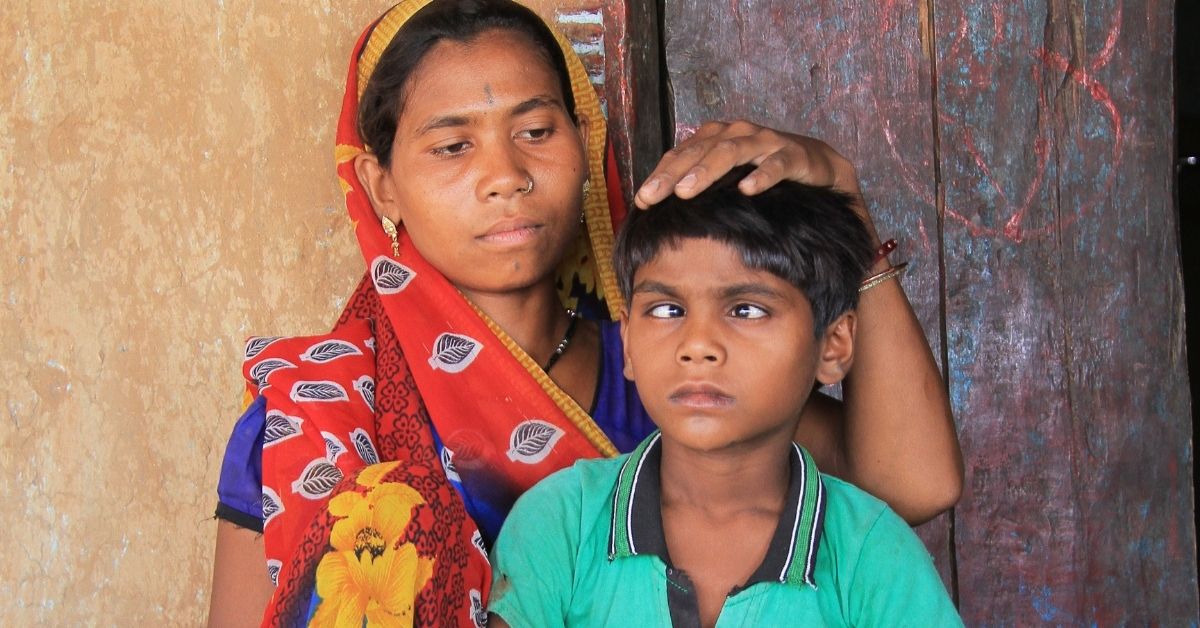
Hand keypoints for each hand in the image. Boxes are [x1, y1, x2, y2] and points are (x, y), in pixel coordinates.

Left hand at [634, 120, 876, 239]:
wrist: (817, 169)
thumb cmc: (763, 174)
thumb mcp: (727, 183)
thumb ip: (699, 190)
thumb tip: (660, 216)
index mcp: (716, 138)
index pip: (681, 155)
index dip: (659, 176)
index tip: (641, 201)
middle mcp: (737, 134)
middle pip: (699, 151)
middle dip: (674, 175)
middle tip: (654, 197)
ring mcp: (766, 141)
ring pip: (732, 151)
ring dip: (708, 170)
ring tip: (688, 191)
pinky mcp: (795, 153)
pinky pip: (777, 162)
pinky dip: (763, 174)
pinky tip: (747, 189)